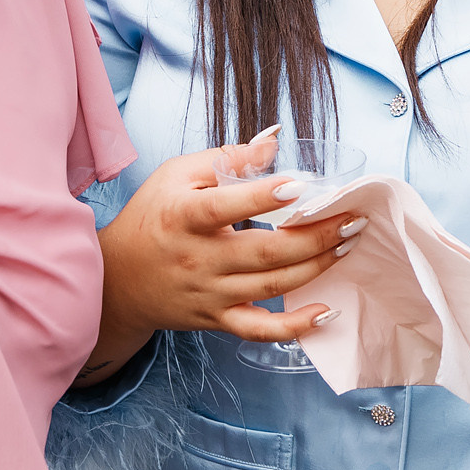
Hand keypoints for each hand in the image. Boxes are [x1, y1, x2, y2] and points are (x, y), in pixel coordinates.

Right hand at [91, 134, 357, 355]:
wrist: (118, 280)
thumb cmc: (153, 217)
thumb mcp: (176, 175)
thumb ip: (226, 158)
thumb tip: (272, 140)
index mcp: (185, 216)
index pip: (225, 205)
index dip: (262, 196)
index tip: (300, 184)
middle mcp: (199, 258)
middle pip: (265, 252)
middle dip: (315, 235)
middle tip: (351, 218)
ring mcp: (210, 293)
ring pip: (272, 286)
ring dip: (317, 266)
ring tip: (347, 244)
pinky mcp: (217, 319)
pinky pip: (259, 330)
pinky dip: (295, 327)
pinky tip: (326, 311)